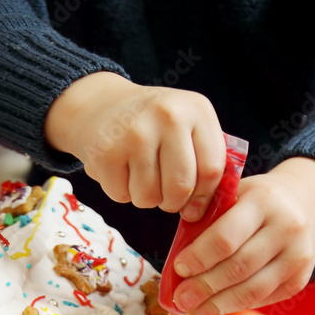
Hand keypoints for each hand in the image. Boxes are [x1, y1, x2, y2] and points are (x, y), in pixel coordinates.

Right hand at [44, 72, 226, 219]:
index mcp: (197, 110)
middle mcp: (168, 116)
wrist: (102, 105)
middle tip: (165, 196)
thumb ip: (205, 159)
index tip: (195, 207)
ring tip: (141, 176)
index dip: (204, 197)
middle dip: (173, 203)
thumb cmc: (153, 125)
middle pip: (181, 188)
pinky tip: (121, 171)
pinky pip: (122, 196)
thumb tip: (205, 209)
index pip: (212, 169)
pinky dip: (121, 192)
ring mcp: (136, 133)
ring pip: (150, 197)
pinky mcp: (107, 152)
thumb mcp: (187, 127)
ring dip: (146, 198)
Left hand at [171, 157, 314, 314]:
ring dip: (217, 307)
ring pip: (252, 291)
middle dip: (204, 288)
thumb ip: (204, 219)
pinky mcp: (299, 279)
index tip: (179, 269)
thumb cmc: (250, 205)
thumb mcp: (229, 197)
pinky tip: (215, 310)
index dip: (199, 258)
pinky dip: (235, 307)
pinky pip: (262, 299)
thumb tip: (176, 265)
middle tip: (180, 301)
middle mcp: (287, 228)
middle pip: (238, 268)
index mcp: (263, 201)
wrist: (299, 207)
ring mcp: (297, 256)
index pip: (226, 237)